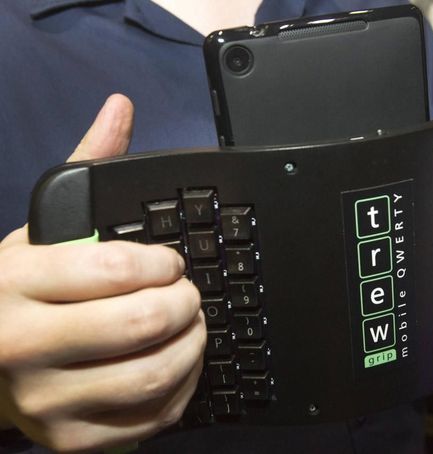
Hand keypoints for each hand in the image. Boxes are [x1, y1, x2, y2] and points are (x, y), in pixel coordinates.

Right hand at [0, 95, 204, 450]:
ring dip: (192, 345)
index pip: (113, 269)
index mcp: (16, 282)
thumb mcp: (42, 231)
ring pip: (152, 376)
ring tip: (191, 325)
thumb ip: (87, 169)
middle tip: (188, 294)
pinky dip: (182, 389)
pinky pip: (150, 418)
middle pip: (140, 325)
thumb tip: (120, 109)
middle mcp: (22, 343)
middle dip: (184, 303)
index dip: (162, 264)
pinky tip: (178, 365)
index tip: (169, 264)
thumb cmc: (20, 296)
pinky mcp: (70, 438)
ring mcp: (46, 399)